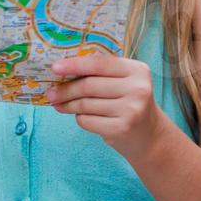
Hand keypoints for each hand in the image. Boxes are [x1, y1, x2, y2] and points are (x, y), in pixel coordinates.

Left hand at [46, 53, 165, 160]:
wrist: (150, 136)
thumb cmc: (130, 104)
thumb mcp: (125, 83)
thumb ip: (102, 74)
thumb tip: (63, 72)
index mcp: (137, 70)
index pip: (100, 64)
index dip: (75, 65)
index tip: (55, 68)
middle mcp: (137, 88)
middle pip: (90, 85)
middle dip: (65, 89)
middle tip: (50, 93)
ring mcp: (131, 109)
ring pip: (86, 104)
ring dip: (68, 105)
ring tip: (58, 105)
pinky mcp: (122, 128)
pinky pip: (88, 120)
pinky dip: (79, 118)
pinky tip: (80, 116)